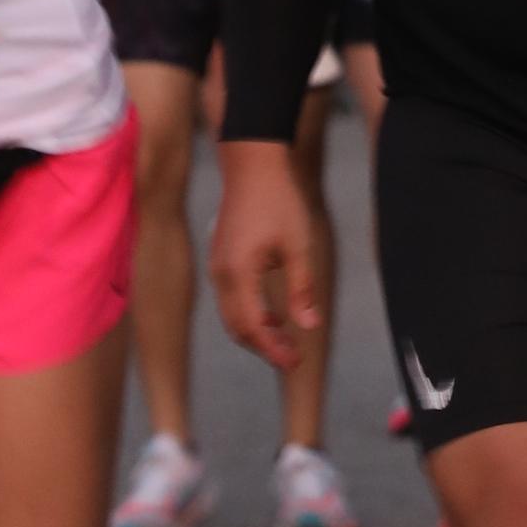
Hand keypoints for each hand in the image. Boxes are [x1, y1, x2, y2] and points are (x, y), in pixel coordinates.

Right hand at [209, 137, 325, 369]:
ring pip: (232, 315)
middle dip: (264, 347)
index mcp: (238, 273)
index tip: (296, 362)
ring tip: (286, 340)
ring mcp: (217, 266)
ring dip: (257, 332)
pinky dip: (250, 313)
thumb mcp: (298, 245)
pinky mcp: (221, 259)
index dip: (274, 350)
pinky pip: (230, 298)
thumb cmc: (278, 200)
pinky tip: (274, 314)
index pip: (253, 327)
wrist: (251, 164)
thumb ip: (302, 288)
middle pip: (238, 327)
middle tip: (294, 358)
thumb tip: (309, 326)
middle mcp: (221, 274)